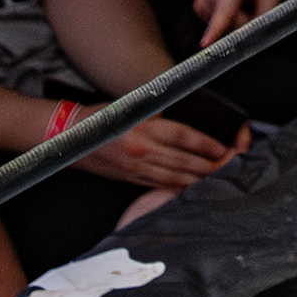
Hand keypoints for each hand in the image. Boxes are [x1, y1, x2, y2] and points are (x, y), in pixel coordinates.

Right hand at [71, 108, 246, 191]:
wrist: (66, 138)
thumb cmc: (99, 118)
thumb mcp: (130, 107)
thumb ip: (157, 114)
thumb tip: (185, 115)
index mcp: (142, 129)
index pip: (183, 136)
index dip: (206, 143)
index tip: (224, 147)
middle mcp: (140, 150)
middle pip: (182, 160)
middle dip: (208, 165)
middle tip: (230, 165)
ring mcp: (135, 168)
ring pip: (173, 176)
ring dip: (196, 179)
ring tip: (217, 178)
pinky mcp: (130, 179)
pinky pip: (159, 184)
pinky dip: (177, 186)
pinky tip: (191, 188)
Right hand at [193, 0, 280, 44]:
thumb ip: (265, 14)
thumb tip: (254, 37)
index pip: (224, 10)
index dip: (216, 29)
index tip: (205, 45)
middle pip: (229, 25)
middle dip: (244, 21)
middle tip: (251, 1)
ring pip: (222, 26)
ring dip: (235, 19)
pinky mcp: (198, 6)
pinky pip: (215, 23)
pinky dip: (225, 17)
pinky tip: (231, 1)